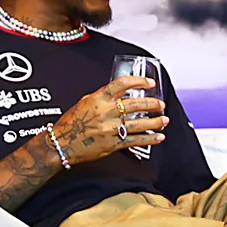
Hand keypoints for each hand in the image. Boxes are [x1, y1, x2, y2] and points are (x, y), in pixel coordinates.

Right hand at [47, 76, 166, 165]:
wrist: (61, 144)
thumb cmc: (71, 123)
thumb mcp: (85, 102)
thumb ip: (103, 97)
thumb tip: (120, 93)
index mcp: (98, 99)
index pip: (122, 84)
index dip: (138, 82)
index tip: (150, 82)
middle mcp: (106, 112)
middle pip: (135, 104)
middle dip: (152, 104)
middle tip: (161, 104)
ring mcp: (110, 129)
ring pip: (139, 124)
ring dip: (155, 122)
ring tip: (164, 120)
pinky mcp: (113, 144)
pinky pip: (135, 141)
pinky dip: (150, 139)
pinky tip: (158, 137)